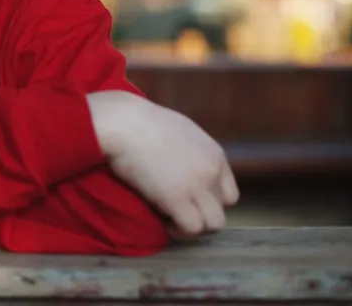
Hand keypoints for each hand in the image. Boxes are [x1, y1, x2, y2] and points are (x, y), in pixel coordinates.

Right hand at [88, 90, 238, 238]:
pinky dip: (177, 230)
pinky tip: (161, 220)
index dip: (208, 201)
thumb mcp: (179, 131)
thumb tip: (184, 167)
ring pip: (213, 224)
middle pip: (221, 210)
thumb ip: (191, 152)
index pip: (229, 194)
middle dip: (200, 215)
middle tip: (176, 211)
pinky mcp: (177, 198)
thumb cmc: (140, 121)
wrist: (123, 122)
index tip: (187, 200)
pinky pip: (191, 228)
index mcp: (214, 154)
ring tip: (169, 219)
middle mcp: (211, 171)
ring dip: (192, 226)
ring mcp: (196, 185)